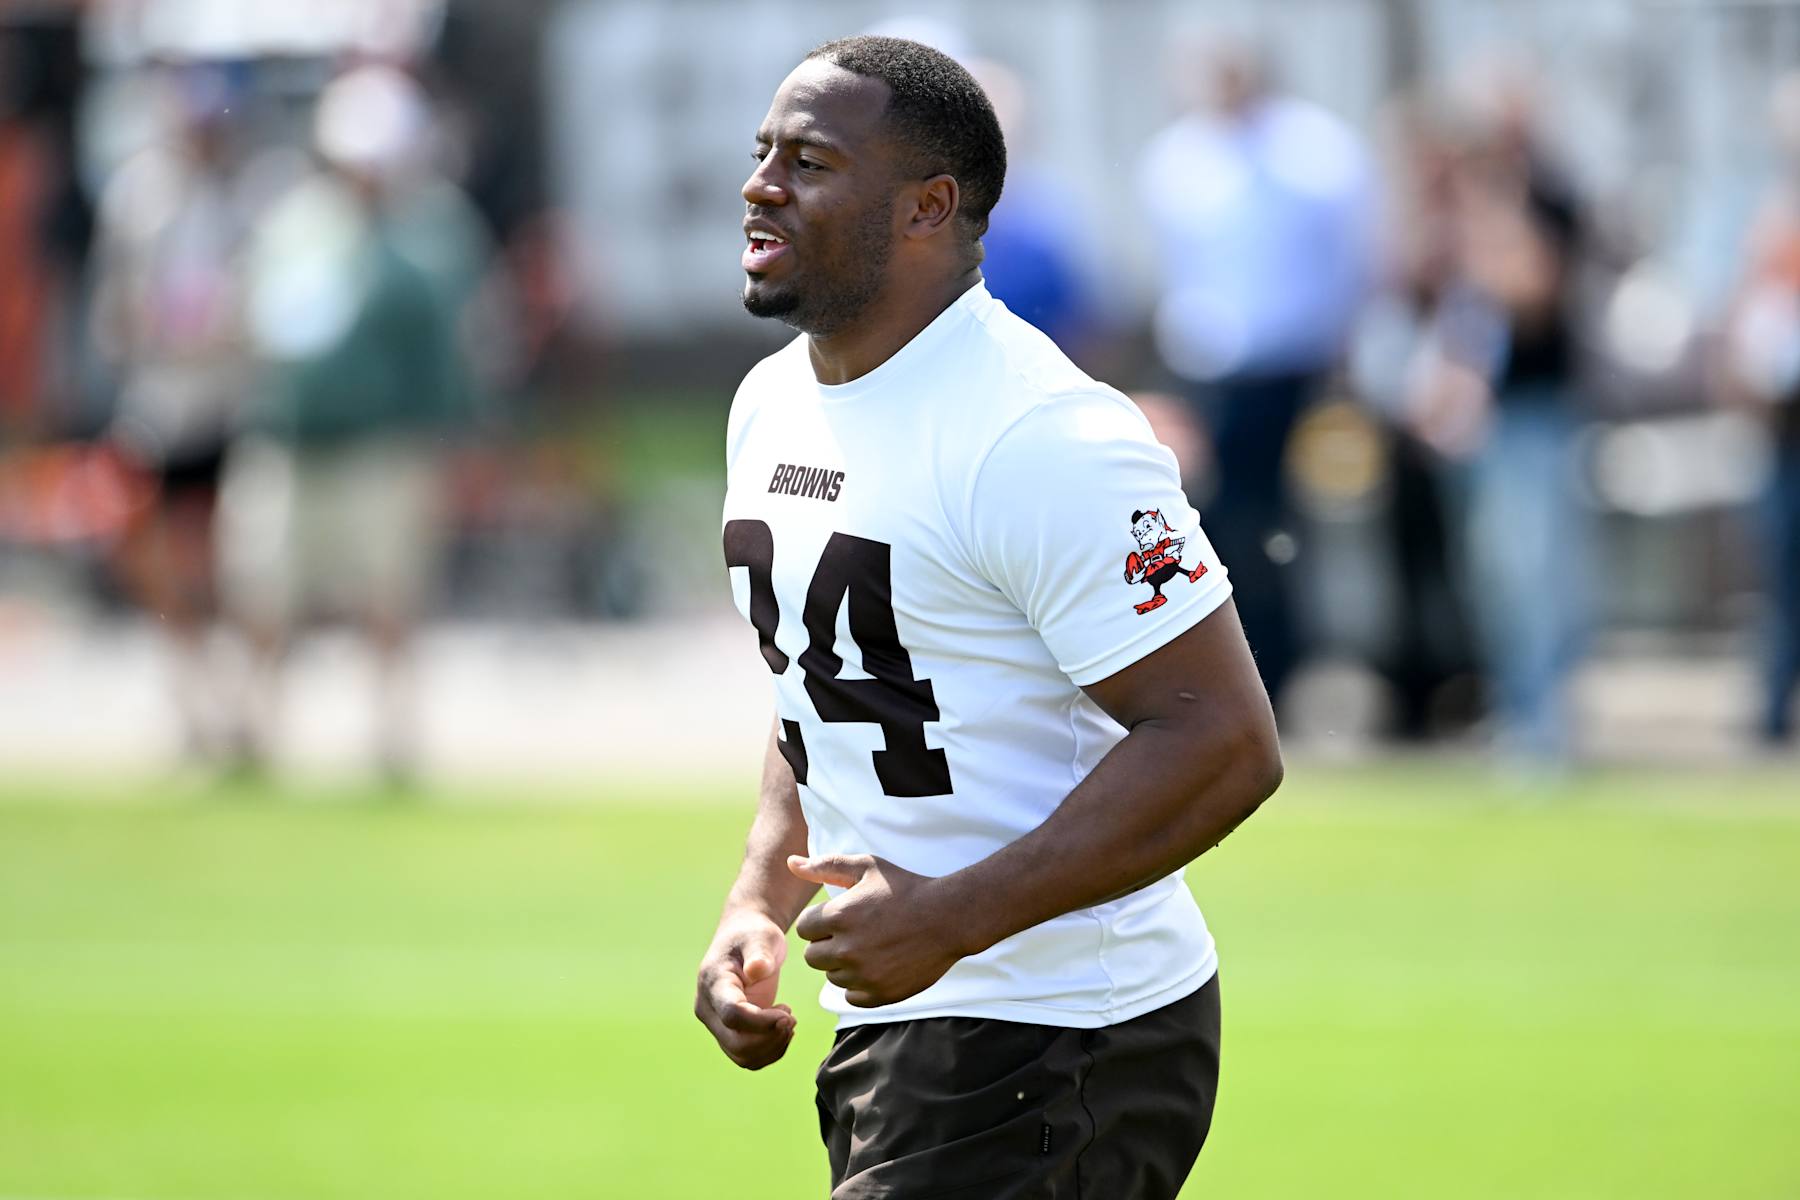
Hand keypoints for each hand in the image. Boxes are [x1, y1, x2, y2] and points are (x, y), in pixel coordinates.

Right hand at [694, 911, 795, 1069]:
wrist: (745, 938)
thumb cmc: (753, 934)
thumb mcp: (761, 936)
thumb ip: (759, 952)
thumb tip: (757, 970)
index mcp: (713, 982)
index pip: (733, 1014)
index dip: (763, 1022)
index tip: (789, 1012)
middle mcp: (709, 1008)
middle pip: (736, 1043)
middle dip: (770, 1038)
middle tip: (793, 1018)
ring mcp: (717, 1023)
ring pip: (741, 1056)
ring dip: (772, 1047)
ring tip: (789, 1020)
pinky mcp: (730, 1032)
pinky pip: (748, 1056)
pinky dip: (770, 1050)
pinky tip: (783, 1027)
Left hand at [789, 854, 964, 1007]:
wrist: (949, 917)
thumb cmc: (906, 887)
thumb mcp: (867, 867)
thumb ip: (825, 865)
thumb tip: (790, 863)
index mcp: (838, 916)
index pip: (804, 929)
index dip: (821, 921)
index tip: (843, 916)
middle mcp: (846, 949)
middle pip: (812, 956)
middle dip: (827, 944)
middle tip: (856, 932)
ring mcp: (863, 975)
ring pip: (832, 977)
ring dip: (844, 965)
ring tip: (871, 946)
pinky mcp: (879, 994)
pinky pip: (851, 996)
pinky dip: (860, 985)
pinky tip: (879, 965)